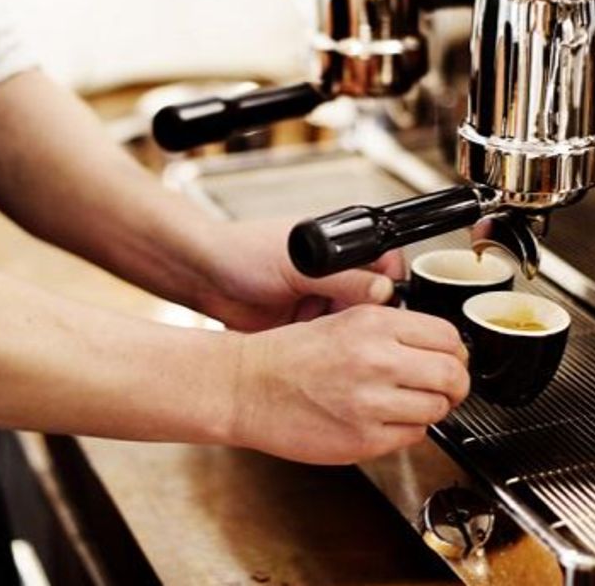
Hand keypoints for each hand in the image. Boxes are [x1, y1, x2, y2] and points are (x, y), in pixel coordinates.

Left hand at [199, 219, 403, 331]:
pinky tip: (313, 348)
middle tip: (350, 328)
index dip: (390, 289)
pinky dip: (326, 349)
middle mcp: (334, 273)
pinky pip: (330, 341)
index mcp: (340, 246)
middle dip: (366, 319)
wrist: (204, 278)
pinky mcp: (306, 326)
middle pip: (375, 301)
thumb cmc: (242, 252)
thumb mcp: (298, 266)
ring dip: (344, 335)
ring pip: (354, 326)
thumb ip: (342, 279)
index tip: (382, 309)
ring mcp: (320, 300)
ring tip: (326, 337)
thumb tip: (384, 291)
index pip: (387, 266)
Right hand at [229, 304, 469, 464]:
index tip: (449, 359)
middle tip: (443, 387)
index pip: (448, 337)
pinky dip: (406, 431)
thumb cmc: (286, 356)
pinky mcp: (363, 439)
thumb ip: (391, 330)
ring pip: (437, 409)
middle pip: (453, 375)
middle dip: (454, 384)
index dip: (455, 352)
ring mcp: (371, 402)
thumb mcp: (342, 320)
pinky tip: (382, 420)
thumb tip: (436, 346)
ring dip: (429, 409)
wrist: (245, 388)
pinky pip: (412, 436)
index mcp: (373, 323)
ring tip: (404, 404)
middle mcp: (377, 360)